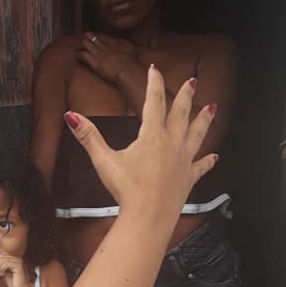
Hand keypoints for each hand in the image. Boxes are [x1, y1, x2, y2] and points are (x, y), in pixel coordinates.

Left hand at [0, 253, 30, 286]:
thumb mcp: (3, 271)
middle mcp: (16, 258)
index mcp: (13, 259)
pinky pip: (5, 263)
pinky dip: (1, 269)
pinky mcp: (18, 266)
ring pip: (2, 259)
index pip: (1, 253)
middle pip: (1, 255)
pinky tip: (2, 275)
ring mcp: (18, 261)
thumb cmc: (12, 282)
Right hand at [64, 67, 216, 217]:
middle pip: (181, 113)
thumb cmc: (126, 189)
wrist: (148, 217)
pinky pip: (201, 166)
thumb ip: (89, 137)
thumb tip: (71, 116)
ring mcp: (183, 161)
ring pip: (197, 134)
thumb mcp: (104, 161)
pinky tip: (215, 156)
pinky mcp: (189, 178)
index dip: (154, 83)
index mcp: (152, 135)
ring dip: (204, 120)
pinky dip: (207, 161)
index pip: (154, 101)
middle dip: (186, 96)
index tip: (155, 69)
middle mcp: (172, 143)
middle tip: (193, 82)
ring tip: (212, 108)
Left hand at [76, 32, 139, 84]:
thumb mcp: (131, 48)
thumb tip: (120, 40)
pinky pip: (84, 55)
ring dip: (84, 43)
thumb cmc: (131, 62)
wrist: (127, 69)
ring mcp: (99, 53)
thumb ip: (124, 43)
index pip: (105, 37)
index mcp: (115, 43)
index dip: (99, 35)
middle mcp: (105, 46)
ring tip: (79, 43)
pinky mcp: (95, 61)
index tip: (96, 34)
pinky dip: (80, 54)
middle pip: (95, 39)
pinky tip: (77, 54)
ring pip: (88, 45)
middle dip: (90, 36)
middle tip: (85, 35)